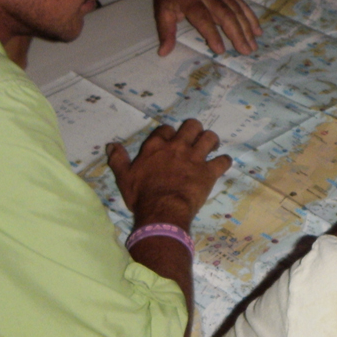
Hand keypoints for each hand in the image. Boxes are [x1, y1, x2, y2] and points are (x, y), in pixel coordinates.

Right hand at [109, 119, 231, 229]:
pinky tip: (222, 164)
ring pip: (209, 138)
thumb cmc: (142, 195)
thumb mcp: (124, 177)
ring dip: (212, 140)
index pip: (165, 129)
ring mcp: (195, 158)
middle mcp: (177, 147)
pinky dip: (224, 161)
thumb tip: (111, 145)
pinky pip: (223, 161)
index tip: (170, 140)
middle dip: (194, 130)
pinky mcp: (209, 172)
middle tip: (195, 139)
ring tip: (211, 147)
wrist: (162, 211)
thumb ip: (118, 159)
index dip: (169, 133)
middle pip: (191, 126)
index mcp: (156, 146)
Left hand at [152, 0, 260, 56]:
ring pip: (236, 10)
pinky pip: (240, 3)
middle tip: (245, 51)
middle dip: (237, 33)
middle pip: (225, 14)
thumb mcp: (162, 11)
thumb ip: (165, 32)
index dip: (212, 34)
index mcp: (189, 0)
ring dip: (247, 28)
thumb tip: (164, 53)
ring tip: (253, 45)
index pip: (203, 18)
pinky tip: (257, 30)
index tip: (220, 50)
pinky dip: (250, 17)